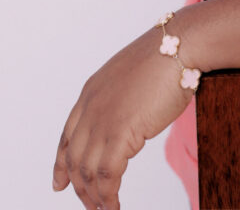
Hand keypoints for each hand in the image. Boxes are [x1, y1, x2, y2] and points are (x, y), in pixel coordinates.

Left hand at [52, 20, 192, 208]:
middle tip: (90, 205)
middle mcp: (90, 106)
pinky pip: (106, 176)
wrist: (180, 45)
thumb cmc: (167, 56)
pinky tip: (114, 206)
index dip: (61, 163)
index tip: (60, 183)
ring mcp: (103, 119)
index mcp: (91, 90)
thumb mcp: (133, 75)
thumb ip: (123, 96)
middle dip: (79, 187)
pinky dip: (107, 197)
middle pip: (74, 157)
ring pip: (87, 171)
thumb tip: (131, 113)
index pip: (67, 135)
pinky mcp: (120, 132)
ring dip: (94, 197)